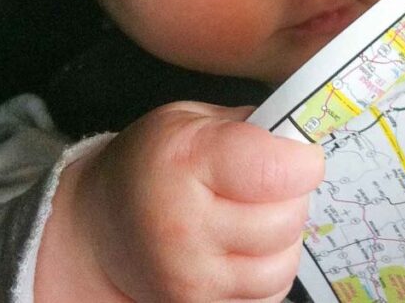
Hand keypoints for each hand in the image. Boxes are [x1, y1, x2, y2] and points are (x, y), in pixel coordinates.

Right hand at [37, 102, 323, 301]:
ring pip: (282, 265)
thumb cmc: (154, 163)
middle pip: (286, 219)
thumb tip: (302, 138)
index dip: (301, 161)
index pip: (274, 170)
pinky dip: (267, 272)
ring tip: (259, 216)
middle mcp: (184, 226)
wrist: (101, 225)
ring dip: (284, 239)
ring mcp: (190, 278)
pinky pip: (266, 296)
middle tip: (275, 184)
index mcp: (185, 162)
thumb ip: (248, 125)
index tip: (298, 155)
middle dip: (294, 197)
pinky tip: (246, 248)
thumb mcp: (191, 120)